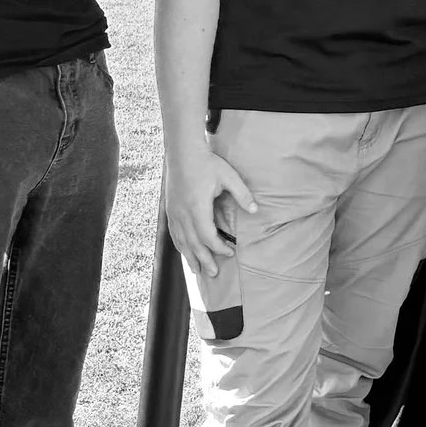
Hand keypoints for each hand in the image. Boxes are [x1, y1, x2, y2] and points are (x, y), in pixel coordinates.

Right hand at [164, 146, 255, 278]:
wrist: (183, 152)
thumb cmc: (207, 164)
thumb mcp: (229, 177)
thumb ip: (242, 195)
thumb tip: (256, 210)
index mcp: (197, 207)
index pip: (207, 236)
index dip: (218, 248)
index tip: (230, 253)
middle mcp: (182, 213)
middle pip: (193, 243)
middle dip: (204, 260)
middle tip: (214, 274)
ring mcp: (174, 212)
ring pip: (181, 240)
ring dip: (190, 256)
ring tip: (198, 271)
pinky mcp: (170, 209)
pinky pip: (174, 233)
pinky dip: (180, 245)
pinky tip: (185, 252)